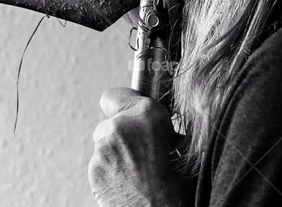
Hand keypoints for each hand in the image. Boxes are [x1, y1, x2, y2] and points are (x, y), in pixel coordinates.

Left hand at [88, 87, 188, 206]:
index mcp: (147, 115)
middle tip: (144, 152)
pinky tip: (129, 182)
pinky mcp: (94, 170)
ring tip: (139, 171)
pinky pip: (102, 163)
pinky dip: (112, 170)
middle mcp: (119, 127)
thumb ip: (163, 126)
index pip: (116, 95)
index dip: (124, 104)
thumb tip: (162, 125)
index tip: (132, 114)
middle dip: (125, 134)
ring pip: (106, 143)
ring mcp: (103, 148)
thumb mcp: (187, 147)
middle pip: (112, 122)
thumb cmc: (180, 187)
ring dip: (118, 152)